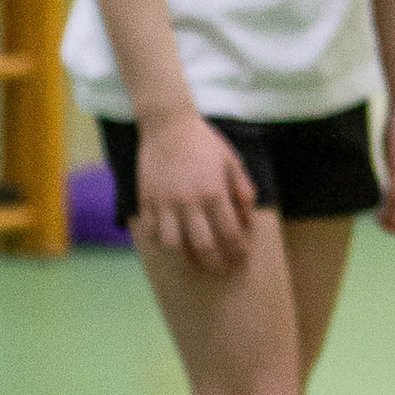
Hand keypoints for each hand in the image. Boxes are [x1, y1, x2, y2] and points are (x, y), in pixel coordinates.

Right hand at [133, 109, 255, 269]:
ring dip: (186, 257)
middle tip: (222, 269)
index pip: (231, 233)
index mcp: (214, 192)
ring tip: (195, 262)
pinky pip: (151, 230)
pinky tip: (171, 242)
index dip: (239, 251)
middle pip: (204, 246)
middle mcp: (189, 202)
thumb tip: (248, 219)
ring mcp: (165, 202)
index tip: (242, 259)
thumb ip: (243, 190)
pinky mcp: (146, 199)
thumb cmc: (204, 142)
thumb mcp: (232, 161)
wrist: (167, 125)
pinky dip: (160, 241)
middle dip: (217, 264)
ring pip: (173, 245)